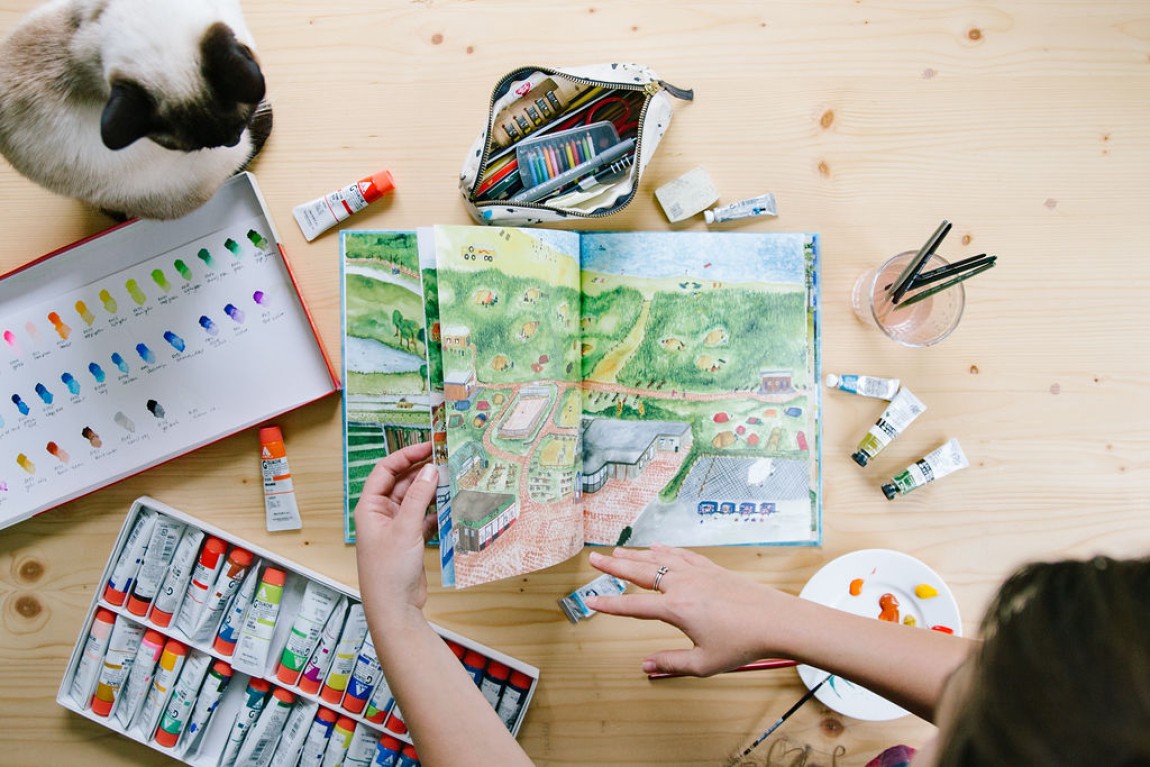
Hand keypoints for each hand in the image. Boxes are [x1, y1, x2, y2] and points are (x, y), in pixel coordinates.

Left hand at [354, 442, 437, 627]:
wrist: (394, 607)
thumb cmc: (388, 571)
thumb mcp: (405, 528)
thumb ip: (419, 496)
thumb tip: (430, 469)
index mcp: (370, 507)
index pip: (386, 470)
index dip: (406, 455)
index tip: (428, 446)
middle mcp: (381, 514)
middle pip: (402, 482)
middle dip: (423, 472)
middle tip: (446, 461)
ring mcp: (396, 527)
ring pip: (416, 499)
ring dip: (432, 491)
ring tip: (453, 480)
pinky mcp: (410, 539)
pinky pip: (425, 516)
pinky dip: (437, 511)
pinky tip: (452, 506)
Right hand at [585, 544, 794, 676]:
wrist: (776, 620)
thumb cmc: (743, 644)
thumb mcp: (704, 662)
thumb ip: (672, 663)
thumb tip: (646, 666)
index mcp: (677, 609)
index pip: (634, 606)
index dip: (610, 606)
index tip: (591, 602)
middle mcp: (683, 585)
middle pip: (641, 572)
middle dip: (614, 566)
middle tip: (594, 559)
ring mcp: (698, 574)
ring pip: (659, 559)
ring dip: (636, 555)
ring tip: (617, 552)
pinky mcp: (712, 569)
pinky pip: (682, 555)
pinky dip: (666, 550)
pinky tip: (657, 547)